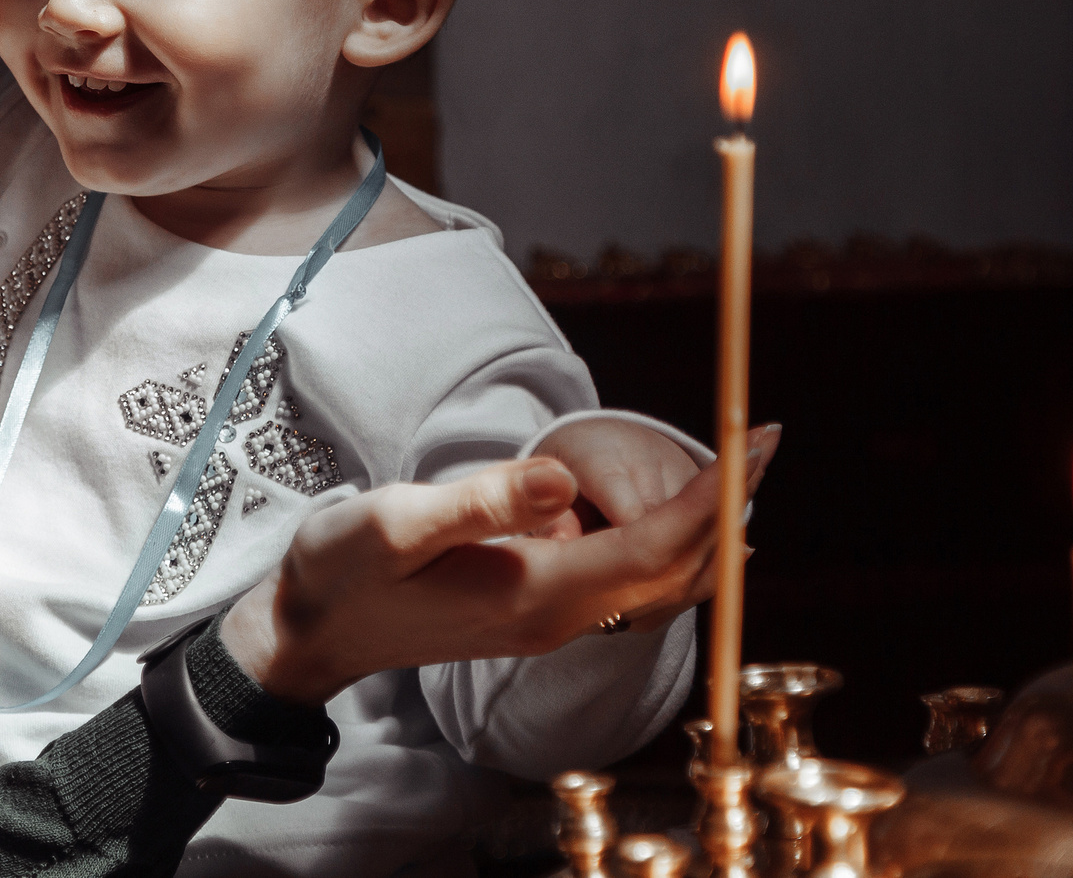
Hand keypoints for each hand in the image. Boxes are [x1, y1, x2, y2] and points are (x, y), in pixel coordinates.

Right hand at [221, 424, 779, 703]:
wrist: (310, 634)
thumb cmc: (343, 572)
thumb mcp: (396, 523)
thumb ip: (482, 502)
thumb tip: (566, 479)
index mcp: (534, 594)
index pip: (653, 547)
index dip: (712, 496)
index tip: (753, 440)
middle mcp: (556, 617)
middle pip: (671, 569)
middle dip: (724, 506)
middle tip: (763, 438)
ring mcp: (547, 619)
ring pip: (653, 579)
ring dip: (699, 526)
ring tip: (733, 466)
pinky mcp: (531, 609)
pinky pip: (622, 579)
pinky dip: (661, 541)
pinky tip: (666, 508)